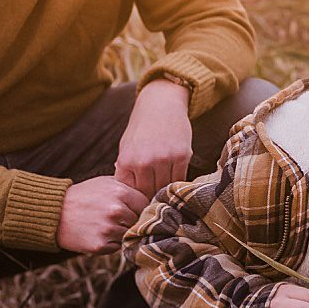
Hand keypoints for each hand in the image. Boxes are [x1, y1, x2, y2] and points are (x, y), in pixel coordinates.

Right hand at [57, 176, 150, 253]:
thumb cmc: (83, 196)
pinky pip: (117, 247)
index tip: (132, 209)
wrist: (54, 213)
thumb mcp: (105, 182)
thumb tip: (152, 188)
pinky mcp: (100, 245)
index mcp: (121, 192)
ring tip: (105, 225)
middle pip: (139, 221)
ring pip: (129, 235)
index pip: (146, 204)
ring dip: (121, 233)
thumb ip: (128, 186)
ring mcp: (108, 229)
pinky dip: (111, 243)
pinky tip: (98, 234)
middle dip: (131, 221)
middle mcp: (116, 210)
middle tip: (116, 219)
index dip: (140, 208)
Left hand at [114, 79, 194, 198]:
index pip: (131, 193)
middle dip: (150, 198)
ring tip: (164, 193)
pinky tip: (174, 181)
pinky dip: (177, 182)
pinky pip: (180, 179)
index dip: (136, 200)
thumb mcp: (126, 147)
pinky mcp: (182, 155)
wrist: (161, 104)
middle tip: (153, 202)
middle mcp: (144, 162)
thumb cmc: (141, 127)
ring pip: (165, 188)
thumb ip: (125, 171)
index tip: (140, 203)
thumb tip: (126, 194)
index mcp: (126, 161)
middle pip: (149, 193)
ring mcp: (164, 159)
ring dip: (164, 191)